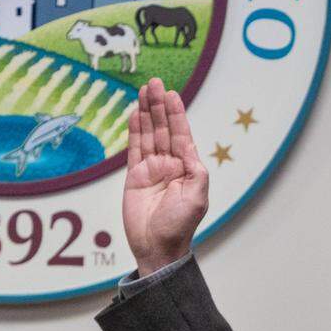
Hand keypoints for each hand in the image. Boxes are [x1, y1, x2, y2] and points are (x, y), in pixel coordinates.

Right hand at [122, 77, 208, 275]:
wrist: (157, 248)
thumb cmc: (180, 226)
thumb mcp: (197, 198)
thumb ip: (196, 172)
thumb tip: (191, 149)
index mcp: (187, 168)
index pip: (181, 134)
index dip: (176, 114)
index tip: (171, 94)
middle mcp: (170, 165)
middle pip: (163, 129)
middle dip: (159, 106)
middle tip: (154, 83)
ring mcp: (152, 169)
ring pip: (148, 134)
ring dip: (146, 113)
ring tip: (143, 90)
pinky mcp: (135, 176)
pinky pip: (134, 149)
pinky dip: (133, 131)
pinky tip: (133, 114)